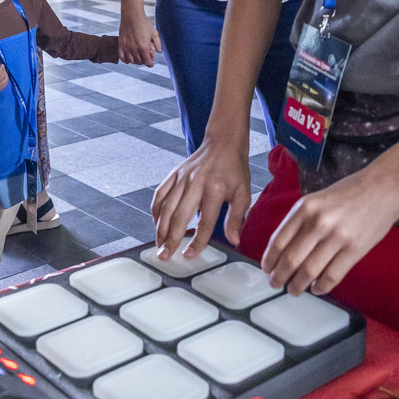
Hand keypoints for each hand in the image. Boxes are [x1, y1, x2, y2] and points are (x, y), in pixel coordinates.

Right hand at [0, 59, 7, 93]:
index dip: (1, 69)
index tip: (1, 65)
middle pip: (2, 77)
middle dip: (3, 70)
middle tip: (2, 67)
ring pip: (5, 80)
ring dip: (5, 74)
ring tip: (2, 71)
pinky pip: (6, 83)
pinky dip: (6, 78)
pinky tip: (3, 75)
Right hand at [119, 13, 160, 66]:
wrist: (132, 15)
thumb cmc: (144, 23)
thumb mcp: (154, 33)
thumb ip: (158, 44)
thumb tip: (159, 51)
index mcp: (144, 47)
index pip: (147, 62)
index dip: (150, 64)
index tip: (151, 63)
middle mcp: (135, 49)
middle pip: (140, 62)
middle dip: (144, 61)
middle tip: (146, 57)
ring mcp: (127, 47)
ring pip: (131, 61)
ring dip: (136, 61)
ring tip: (139, 57)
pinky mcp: (121, 44)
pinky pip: (121, 57)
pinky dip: (125, 60)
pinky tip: (128, 60)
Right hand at [152, 139, 250, 256]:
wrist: (223, 143)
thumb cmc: (234, 169)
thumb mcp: (243, 193)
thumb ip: (236, 218)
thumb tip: (234, 240)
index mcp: (214, 189)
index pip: (205, 221)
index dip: (197, 240)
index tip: (189, 255)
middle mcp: (195, 183)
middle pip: (179, 216)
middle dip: (170, 238)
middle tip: (164, 255)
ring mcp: (182, 178)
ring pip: (166, 207)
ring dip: (160, 228)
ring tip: (158, 244)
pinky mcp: (174, 174)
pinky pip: (160, 194)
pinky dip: (155, 210)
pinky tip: (156, 223)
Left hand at [262, 165, 398, 295]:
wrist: (384, 186)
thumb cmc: (350, 191)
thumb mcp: (317, 198)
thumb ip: (301, 220)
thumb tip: (285, 248)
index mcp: (305, 207)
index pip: (279, 240)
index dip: (270, 259)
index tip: (266, 269)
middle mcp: (318, 222)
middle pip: (291, 259)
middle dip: (279, 276)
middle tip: (275, 284)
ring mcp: (337, 237)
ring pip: (309, 271)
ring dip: (298, 285)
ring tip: (294, 290)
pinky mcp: (355, 249)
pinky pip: (332, 275)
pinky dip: (321, 286)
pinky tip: (317, 289)